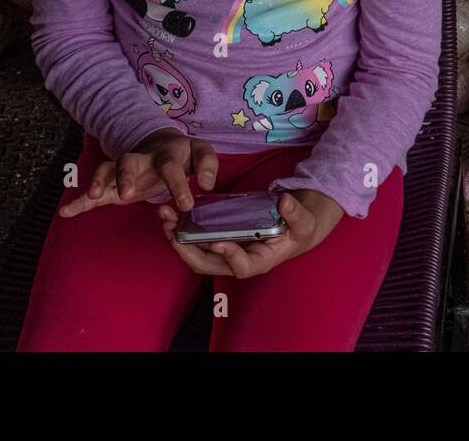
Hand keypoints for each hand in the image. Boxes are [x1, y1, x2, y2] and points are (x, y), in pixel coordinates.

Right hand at [59, 129, 217, 217]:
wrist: (162, 144)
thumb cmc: (183, 153)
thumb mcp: (201, 153)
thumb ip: (207, 165)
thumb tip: (207, 184)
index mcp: (166, 154)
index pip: (171, 167)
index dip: (178, 185)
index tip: (186, 205)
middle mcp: (142, 160)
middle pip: (129, 161)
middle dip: (125, 176)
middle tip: (127, 195)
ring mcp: (124, 171)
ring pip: (106, 170)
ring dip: (99, 181)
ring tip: (92, 195)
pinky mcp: (112, 185)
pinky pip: (94, 191)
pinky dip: (80, 201)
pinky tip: (66, 212)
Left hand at [156, 189, 344, 276]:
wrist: (293, 226)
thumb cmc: (299, 228)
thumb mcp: (304, 221)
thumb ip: (295, 213)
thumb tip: (284, 201)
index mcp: (259, 261)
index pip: (240, 267)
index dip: (228, 256)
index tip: (217, 241)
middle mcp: (237, 261)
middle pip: (206, 264)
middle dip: (186, 249)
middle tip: (171, 229)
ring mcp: (225, 252)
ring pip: (195, 253)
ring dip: (176, 237)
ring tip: (164, 217)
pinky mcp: (218, 239)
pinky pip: (195, 239)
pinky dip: (181, 228)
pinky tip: (171, 212)